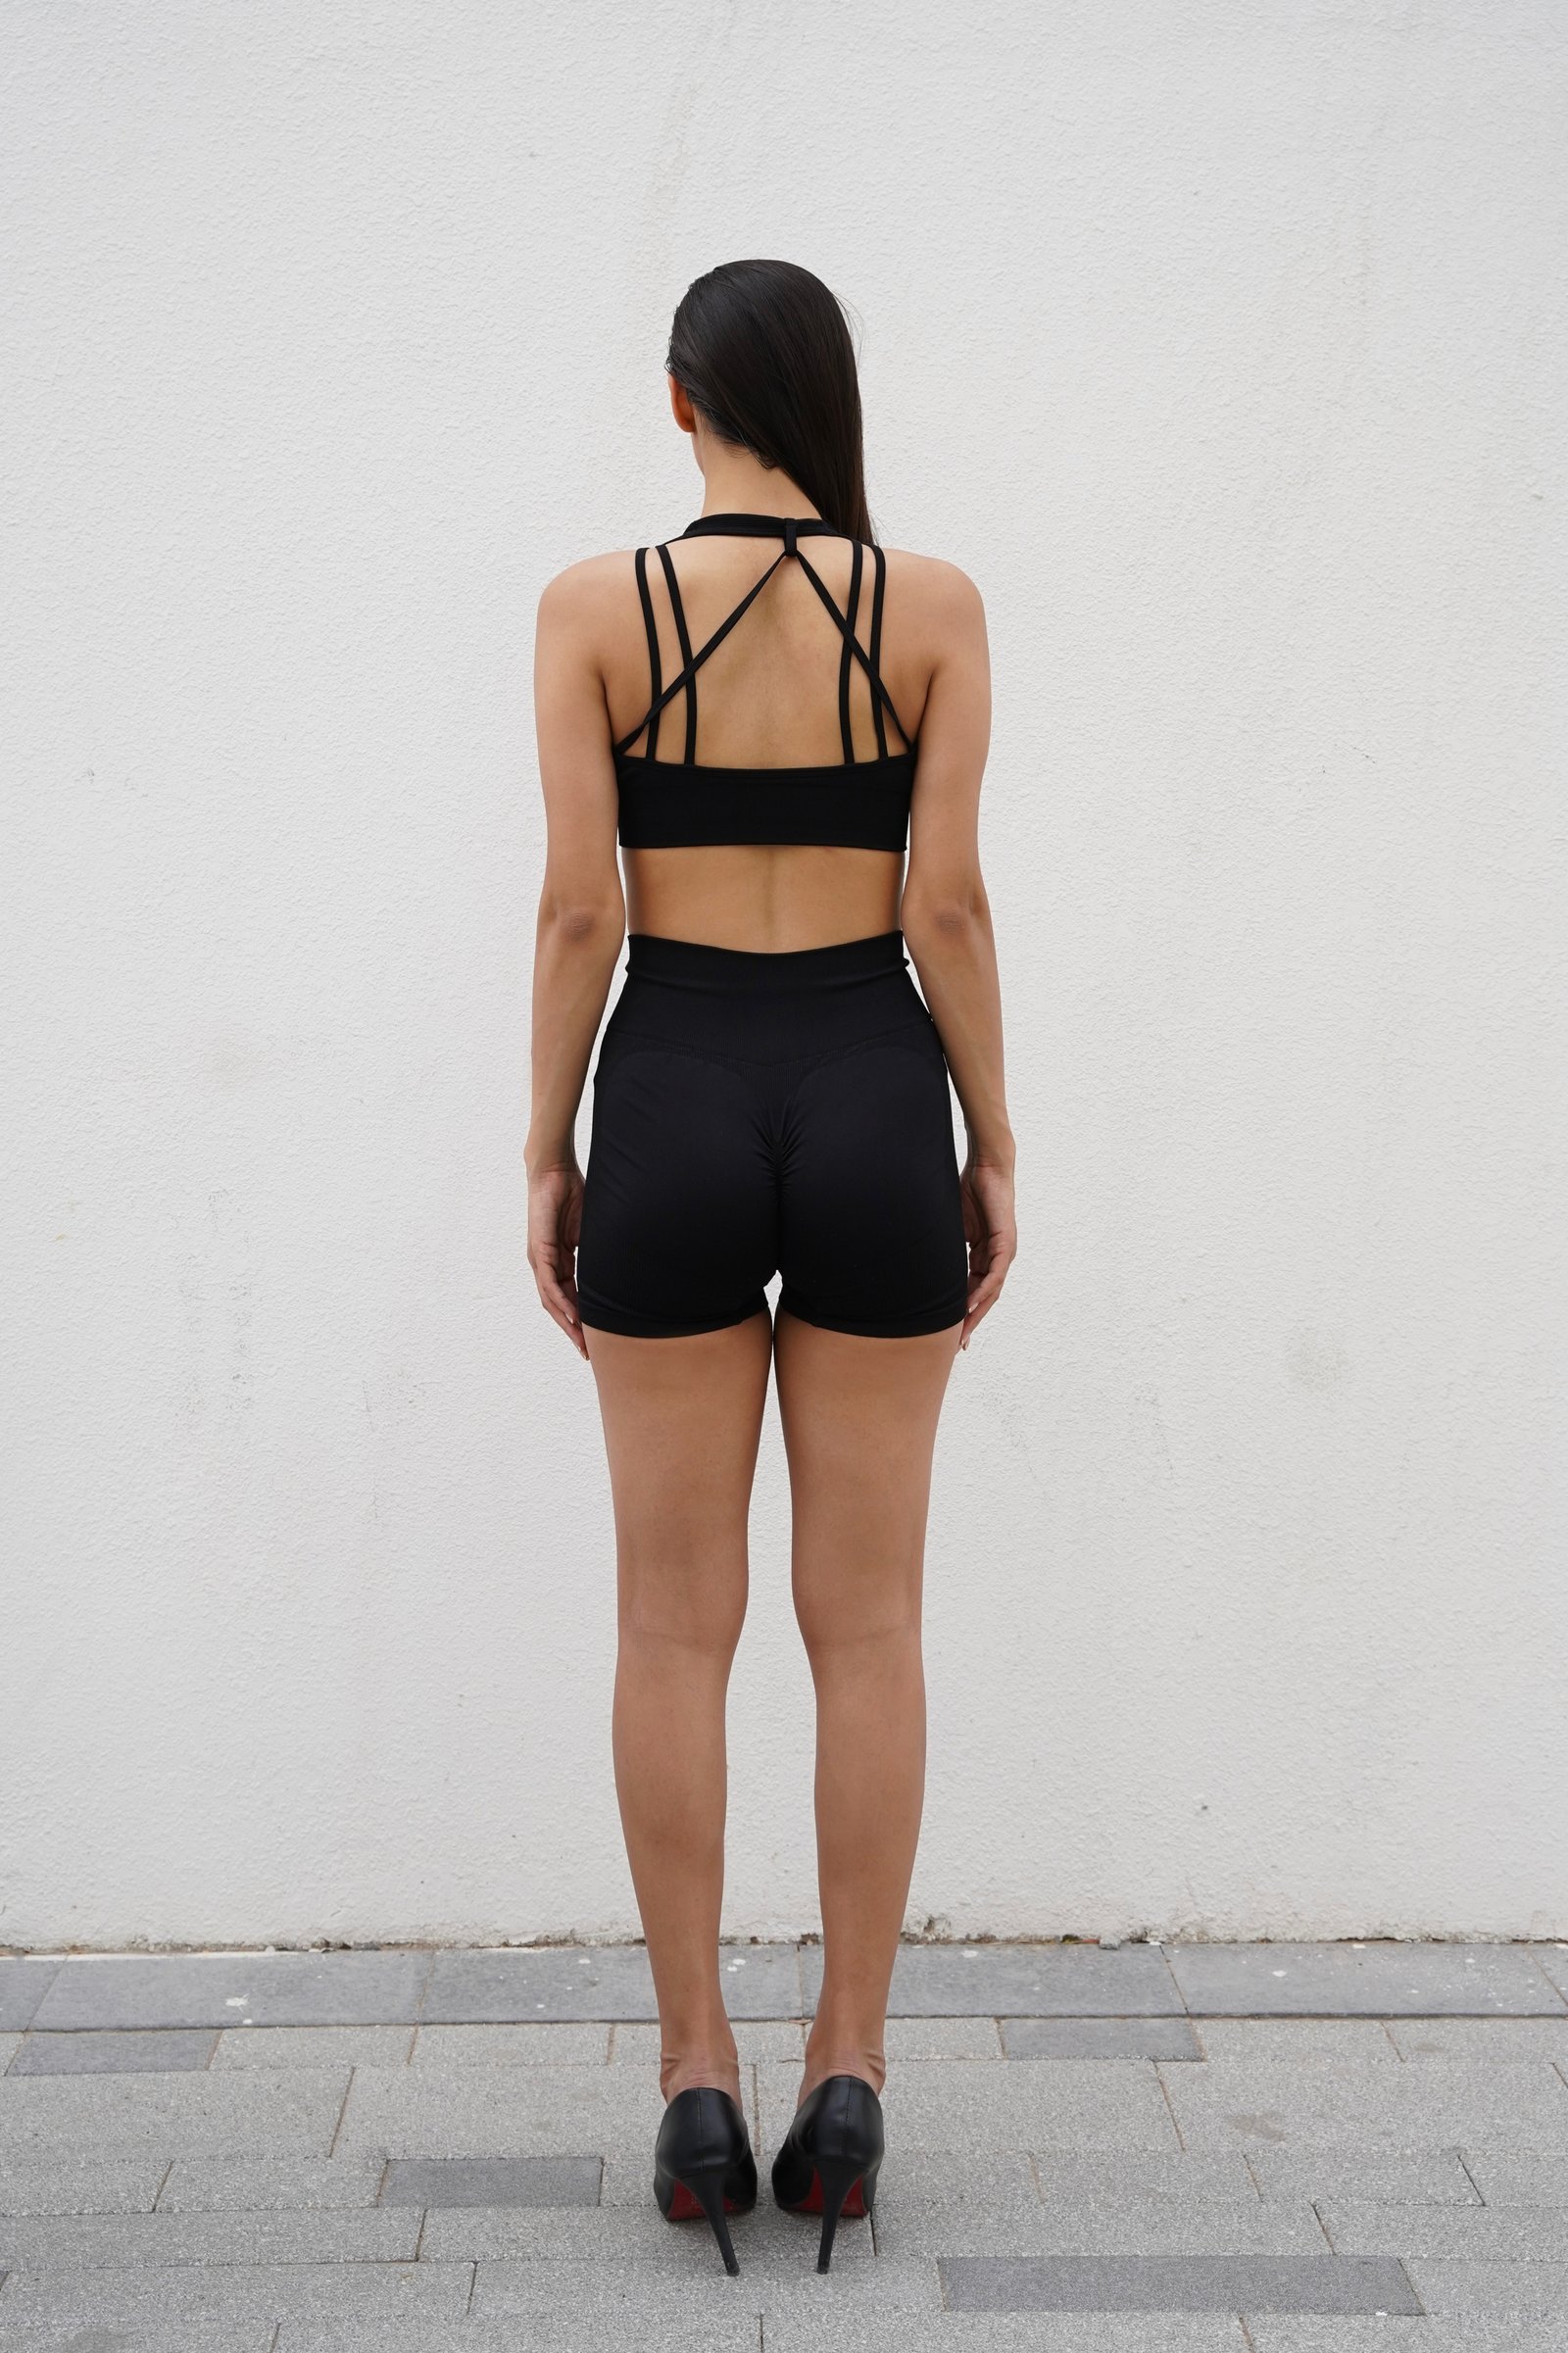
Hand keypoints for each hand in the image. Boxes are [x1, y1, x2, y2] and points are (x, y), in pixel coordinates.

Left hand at [527, 1159, 587, 1357]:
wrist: (554, 1170)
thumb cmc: (572, 1193)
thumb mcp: (590, 1231)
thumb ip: (597, 1252)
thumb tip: (618, 1269)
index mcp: (559, 1259)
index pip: (569, 1296)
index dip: (580, 1318)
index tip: (592, 1338)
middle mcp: (546, 1263)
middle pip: (558, 1305)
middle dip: (573, 1330)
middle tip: (587, 1352)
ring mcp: (540, 1258)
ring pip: (552, 1300)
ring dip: (566, 1322)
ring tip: (581, 1342)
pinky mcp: (539, 1249)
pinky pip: (549, 1283)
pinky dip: (560, 1302)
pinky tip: (571, 1316)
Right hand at [958, 1155, 1015, 1349]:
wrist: (986, 1166)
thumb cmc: (967, 1190)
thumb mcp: (950, 1227)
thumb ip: (943, 1248)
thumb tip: (919, 1263)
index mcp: (984, 1255)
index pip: (973, 1290)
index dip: (962, 1313)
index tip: (950, 1333)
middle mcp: (996, 1257)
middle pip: (984, 1297)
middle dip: (971, 1322)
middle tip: (958, 1346)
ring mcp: (1003, 1251)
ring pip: (991, 1291)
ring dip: (977, 1313)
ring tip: (964, 1334)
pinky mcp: (1006, 1242)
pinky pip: (994, 1273)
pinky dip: (983, 1290)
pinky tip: (971, 1305)